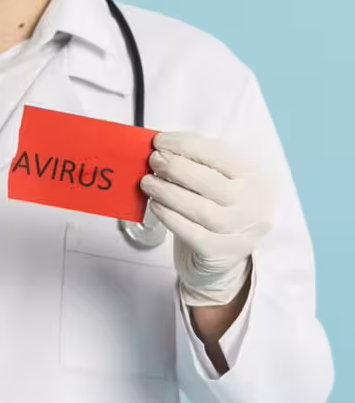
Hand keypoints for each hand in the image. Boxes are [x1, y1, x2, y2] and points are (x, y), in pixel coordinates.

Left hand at [140, 132, 273, 306]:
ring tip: (147, 182)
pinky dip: (170, 217)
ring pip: (200, 208)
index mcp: (254, 178)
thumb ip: (197, 164)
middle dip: (175, 168)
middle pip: (210, 182)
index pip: (219, 154)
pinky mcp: (220, 253)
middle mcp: (253, 205)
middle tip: (153, 161)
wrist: (223, 260)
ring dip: (167, 191)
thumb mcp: (218, 183)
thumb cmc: (216, 211)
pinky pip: (191, 233)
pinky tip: (155, 206)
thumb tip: (163, 148)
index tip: (159, 142)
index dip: (185, 145)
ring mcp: (239, 232)